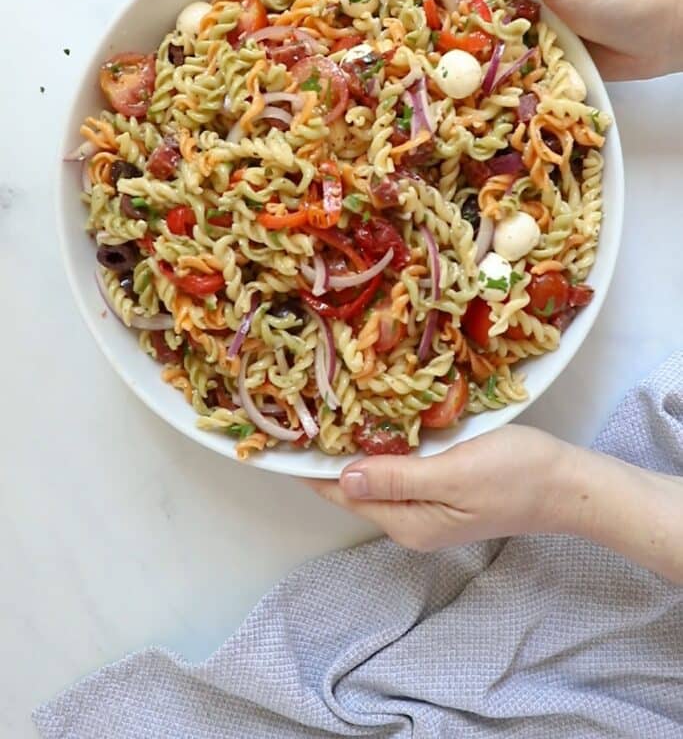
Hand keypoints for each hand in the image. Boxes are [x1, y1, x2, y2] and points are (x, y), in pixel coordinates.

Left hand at [308, 424, 682, 581]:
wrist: (569, 483)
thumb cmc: (515, 475)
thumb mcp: (452, 474)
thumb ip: (396, 479)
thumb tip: (342, 478)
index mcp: (407, 522)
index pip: (341, 493)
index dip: (309, 465)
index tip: (281, 435)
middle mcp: (410, 520)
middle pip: (353, 486)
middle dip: (326, 453)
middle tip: (299, 406)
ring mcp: (426, 506)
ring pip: (374, 475)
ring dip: (352, 446)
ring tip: (324, 407)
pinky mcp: (441, 488)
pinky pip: (397, 468)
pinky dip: (380, 446)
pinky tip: (374, 420)